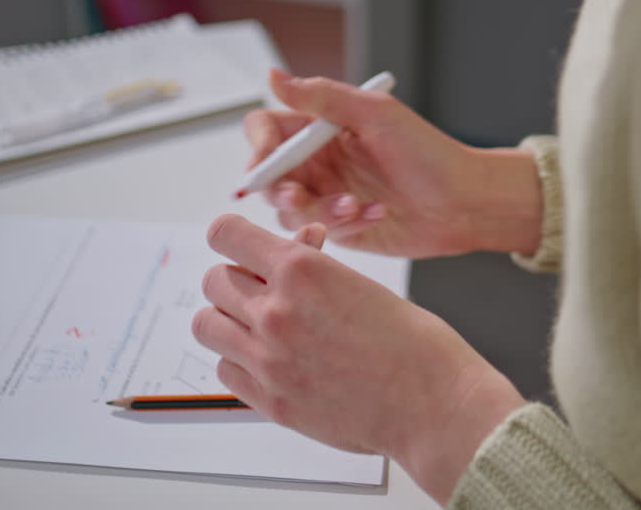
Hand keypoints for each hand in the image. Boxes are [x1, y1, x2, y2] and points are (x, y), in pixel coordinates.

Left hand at [193, 214, 525, 503]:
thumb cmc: (413, 345)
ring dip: (228, 320)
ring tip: (257, 326)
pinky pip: (224, 371)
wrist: (432, 405)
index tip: (240, 246)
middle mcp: (276, 311)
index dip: (232, 238)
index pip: (226, 235)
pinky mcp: (270, 400)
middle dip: (235, 279)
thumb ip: (315, 269)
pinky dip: (238, 363)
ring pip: (207, 325)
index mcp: (302, 270)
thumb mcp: (360, 283)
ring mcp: (268, 359)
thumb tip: (293, 250)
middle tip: (261, 290)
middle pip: (213, 280)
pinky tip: (268, 362)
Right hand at [243, 68, 542, 257]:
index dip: (257, 148)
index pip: (265, 131)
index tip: (266, 163)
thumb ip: (321, 97)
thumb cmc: (430, 153)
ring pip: (289, 210)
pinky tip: (377, 214)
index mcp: (319, 128)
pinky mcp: (339, 227)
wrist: (464, 202)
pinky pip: (319, 231)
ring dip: (319, 209)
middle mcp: (317, 162)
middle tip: (300, 196)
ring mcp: (326, 196)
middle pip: (268, 176)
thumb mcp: (375, 114)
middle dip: (280, 190)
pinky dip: (344, 224)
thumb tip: (273, 75)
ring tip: (358, 205)